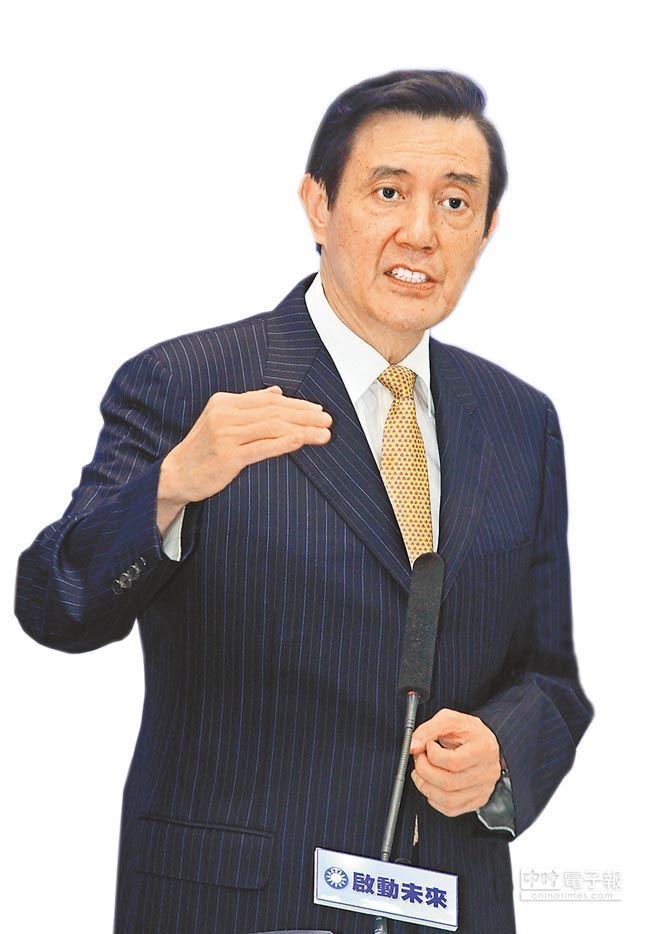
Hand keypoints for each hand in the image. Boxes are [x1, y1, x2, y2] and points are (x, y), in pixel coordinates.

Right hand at [156, 385, 331, 532]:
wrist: (177, 474)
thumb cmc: (204, 449)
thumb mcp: (222, 420)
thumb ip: (248, 405)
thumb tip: (277, 392)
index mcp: (225, 402)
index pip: (269, 400)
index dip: (297, 404)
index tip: (318, 410)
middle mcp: (225, 414)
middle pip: (274, 412)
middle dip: (305, 416)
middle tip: (328, 420)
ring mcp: (225, 435)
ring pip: (272, 427)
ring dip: (302, 430)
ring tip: (323, 434)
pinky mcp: (227, 456)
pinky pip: (261, 447)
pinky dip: (283, 443)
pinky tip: (300, 441)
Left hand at [409, 708, 500, 817]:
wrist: (485, 742)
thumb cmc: (469, 731)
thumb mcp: (450, 719)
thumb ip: (429, 730)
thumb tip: (411, 746)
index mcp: (483, 749)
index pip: (453, 762)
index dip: (433, 755)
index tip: (428, 746)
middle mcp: (487, 772)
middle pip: (449, 783)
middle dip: (424, 771)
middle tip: (419, 759)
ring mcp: (484, 789)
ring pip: (449, 800)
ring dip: (426, 787)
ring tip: (421, 773)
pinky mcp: (478, 800)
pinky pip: (452, 810)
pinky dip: (435, 801)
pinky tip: (431, 786)